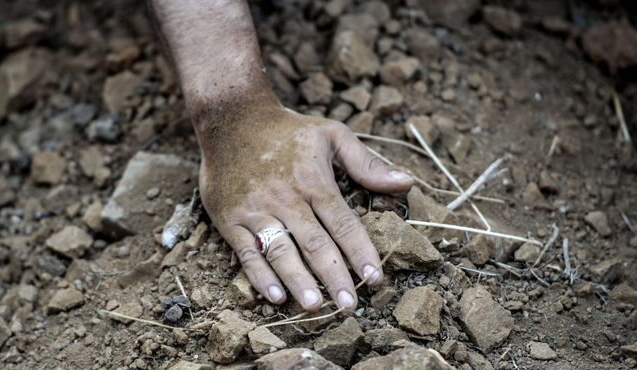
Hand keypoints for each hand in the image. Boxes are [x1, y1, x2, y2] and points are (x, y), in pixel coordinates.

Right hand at [198, 104, 413, 310]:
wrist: (231, 118)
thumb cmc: (287, 130)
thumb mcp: (331, 134)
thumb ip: (366, 162)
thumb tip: (406, 182)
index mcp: (313, 180)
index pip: (342, 222)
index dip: (360, 252)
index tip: (375, 278)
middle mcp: (285, 198)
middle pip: (314, 243)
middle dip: (334, 276)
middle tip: (350, 305)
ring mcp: (256, 210)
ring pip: (280, 251)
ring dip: (298, 280)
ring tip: (315, 307)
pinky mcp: (230, 219)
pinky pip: (246, 252)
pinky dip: (259, 276)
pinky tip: (275, 296)